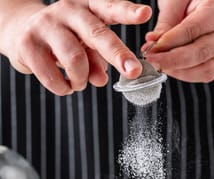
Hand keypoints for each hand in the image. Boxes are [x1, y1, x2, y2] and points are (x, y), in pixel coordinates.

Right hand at [1, 0, 150, 94]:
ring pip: (75, 59)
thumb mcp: (84, 48)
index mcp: (86, 8)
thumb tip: (102, 79)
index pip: (109, 7)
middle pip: (96, 33)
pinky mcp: (28, 44)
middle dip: (117, 55)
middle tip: (132, 71)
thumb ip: (97, 61)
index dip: (127, 11)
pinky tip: (64, 86)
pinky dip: (63, 88)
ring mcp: (46, 25)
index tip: (145, 14)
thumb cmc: (61, 41)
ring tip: (78, 84)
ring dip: (81, 80)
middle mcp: (67, 11)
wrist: (20, 34)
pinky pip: (52, 76)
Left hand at [141, 0, 213, 81]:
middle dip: (171, 60)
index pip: (192, 30)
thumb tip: (151, 45)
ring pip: (206, 69)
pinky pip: (206, 74)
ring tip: (160, 66)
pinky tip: (171, 68)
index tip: (151, 49)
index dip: (169, 42)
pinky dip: (186, 75)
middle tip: (152, 60)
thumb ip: (165, 24)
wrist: (202, 1)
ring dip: (179, 71)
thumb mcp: (175, 2)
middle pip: (200, 52)